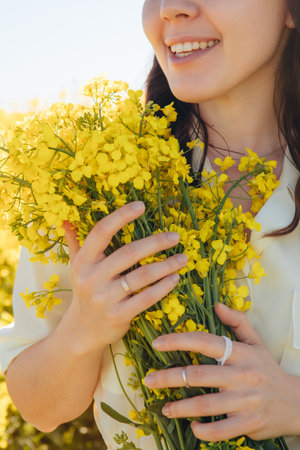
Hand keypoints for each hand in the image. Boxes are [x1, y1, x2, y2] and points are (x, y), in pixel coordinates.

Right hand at [62, 202, 187, 353]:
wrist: (81, 331)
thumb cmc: (85, 291)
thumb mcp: (76, 267)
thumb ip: (75, 243)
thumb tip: (66, 221)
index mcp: (82, 261)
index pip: (101, 232)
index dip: (121, 216)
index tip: (141, 205)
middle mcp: (91, 278)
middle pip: (129, 253)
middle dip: (156, 242)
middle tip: (175, 236)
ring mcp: (104, 299)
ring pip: (142, 276)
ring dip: (166, 265)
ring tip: (183, 258)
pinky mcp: (118, 316)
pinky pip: (146, 298)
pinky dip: (163, 287)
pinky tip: (175, 278)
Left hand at [144, 303, 299, 440]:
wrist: (295, 402)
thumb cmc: (268, 369)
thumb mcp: (256, 342)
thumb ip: (237, 321)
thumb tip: (216, 304)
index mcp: (242, 353)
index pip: (206, 342)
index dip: (179, 341)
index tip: (157, 343)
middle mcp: (243, 375)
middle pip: (199, 375)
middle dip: (170, 377)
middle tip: (149, 380)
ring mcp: (246, 401)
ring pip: (206, 404)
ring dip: (180, 407)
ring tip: (163, 407)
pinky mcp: (248, 423)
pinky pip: (220, 429)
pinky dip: (203, 430)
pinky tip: (191, 426)